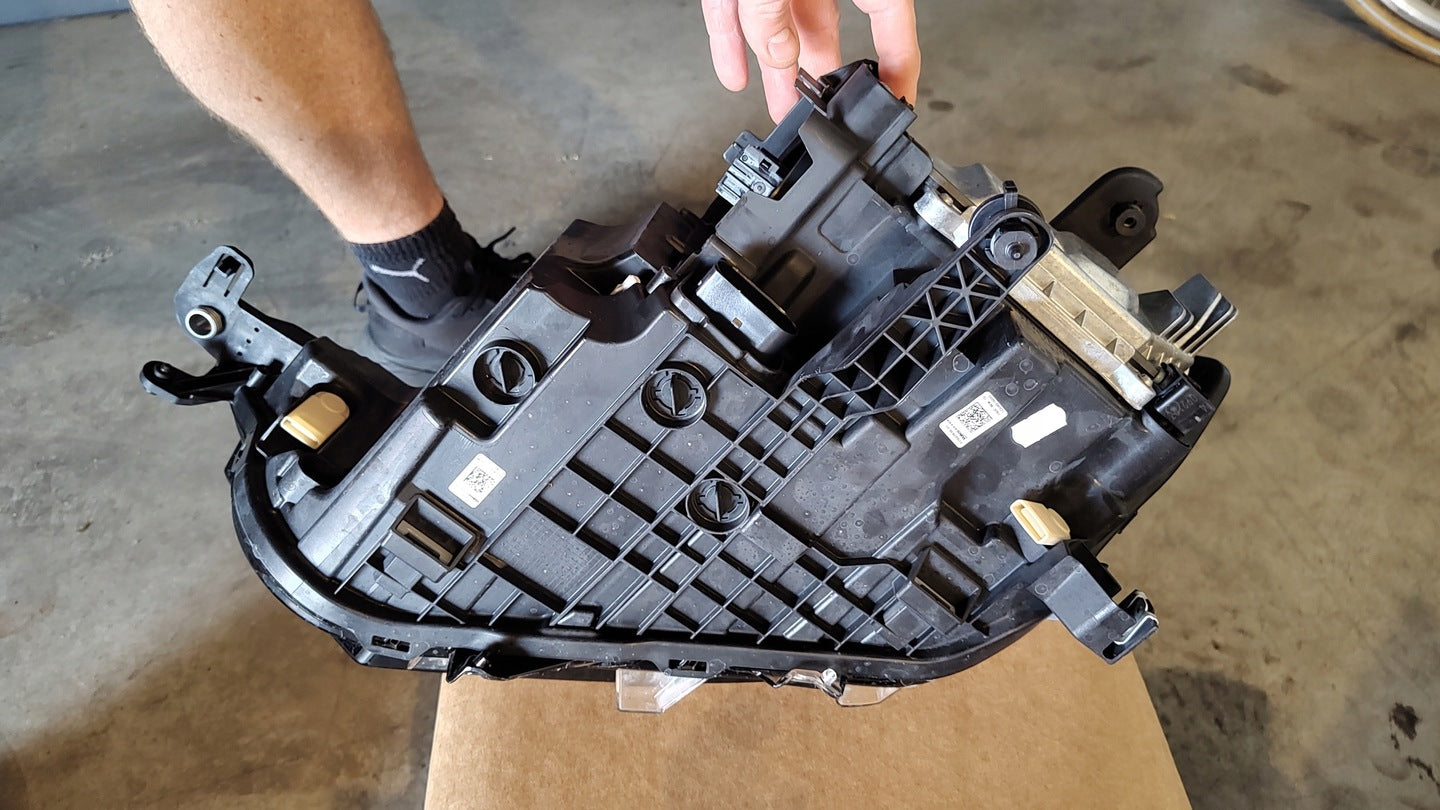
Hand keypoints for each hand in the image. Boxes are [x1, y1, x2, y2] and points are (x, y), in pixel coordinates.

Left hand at [702, 0, 919, 122]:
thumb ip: (773, 10)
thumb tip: (777, 53)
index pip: (891, 17)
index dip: (899, 62)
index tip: (898, 99)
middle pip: (827, 28)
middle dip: (822, 79)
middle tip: (827, 120)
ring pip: (780, 26)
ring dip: (776, 73)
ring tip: (782, 112)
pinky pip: (735, 11)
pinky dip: (731, 43)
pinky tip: (733, 74)